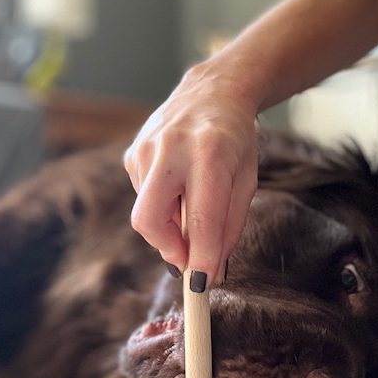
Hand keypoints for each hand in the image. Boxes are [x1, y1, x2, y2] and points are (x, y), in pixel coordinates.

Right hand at [123, 60, 258, 286]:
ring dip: (170, 224)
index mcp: (210, 154)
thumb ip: (228, 227)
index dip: (201, 259)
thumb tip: (210, 272)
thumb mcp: (245, 182)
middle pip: (149, 221)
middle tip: (189, 258)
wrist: (214, 92)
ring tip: (192, 199)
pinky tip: (179, 183)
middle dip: (169, 250)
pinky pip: (143, 198)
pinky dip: (162, 205)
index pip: (202, 220)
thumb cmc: (236, 141)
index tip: (202, 285)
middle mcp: (171, 149)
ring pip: (147, 214)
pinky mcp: (132, 153)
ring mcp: (145, 149)